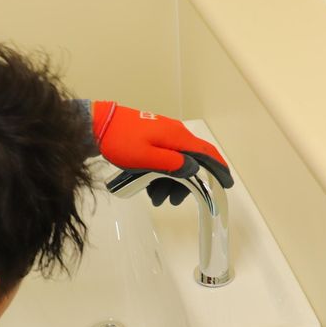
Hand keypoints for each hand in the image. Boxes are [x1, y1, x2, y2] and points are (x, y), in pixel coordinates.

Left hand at [92, 101, 232, 204]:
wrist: (99, 125)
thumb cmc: (121, 142)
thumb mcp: (146, 158)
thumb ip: (172, 164)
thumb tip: (194, 169)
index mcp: (177, 137)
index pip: (206, 153)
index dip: (219, 169)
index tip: (226, 184)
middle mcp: (175, 134)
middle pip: (191, 162)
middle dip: (185, 184)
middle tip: (172, 201)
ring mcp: (164, 136)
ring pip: (177, 163)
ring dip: (170, 182)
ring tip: (155, 198)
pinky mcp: (154, 139)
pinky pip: (165, 159)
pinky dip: (161, 174)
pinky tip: (149, 186)